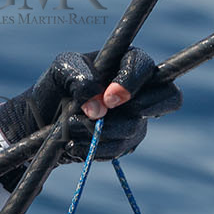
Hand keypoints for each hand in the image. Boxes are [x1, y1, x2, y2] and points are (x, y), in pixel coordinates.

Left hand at [0, 49, 182, 189]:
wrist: (42, 118)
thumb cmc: (57, 85)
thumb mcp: (60, 70)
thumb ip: (78, 77)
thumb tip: (98, 104)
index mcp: (126, 63)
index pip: (147, 67)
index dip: (132, 82)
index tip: (109, 98)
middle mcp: (139, 91)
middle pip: (170, 97)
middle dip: (141, 109)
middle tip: (106, 115)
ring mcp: (136, 118)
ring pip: (136, 128)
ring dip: (101, 131)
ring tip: (72, 127)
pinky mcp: (125, 143)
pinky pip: (119, 149)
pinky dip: (94, 148)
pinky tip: (74, 143)